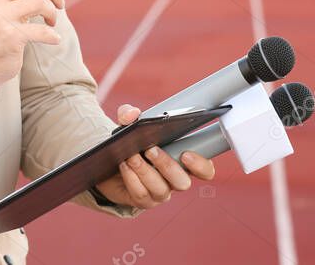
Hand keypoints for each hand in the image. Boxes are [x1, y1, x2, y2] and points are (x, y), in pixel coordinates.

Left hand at [93, 104, 215, 209]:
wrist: (109, 164)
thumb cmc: (129, 144)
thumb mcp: (128, 125)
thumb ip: (128, 114)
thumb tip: (133, 114)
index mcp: (182, 162)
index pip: (205, 170)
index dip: (202, 166)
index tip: (187, 154)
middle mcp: (175, 180)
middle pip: (183, 182)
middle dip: (167, 165)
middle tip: (150, 150)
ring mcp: (160, 193)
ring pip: (161, 189)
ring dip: (145, 171)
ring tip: (131, 156)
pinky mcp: (143, 200)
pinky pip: (141, 194)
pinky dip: (131, 178)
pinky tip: (124, 166)